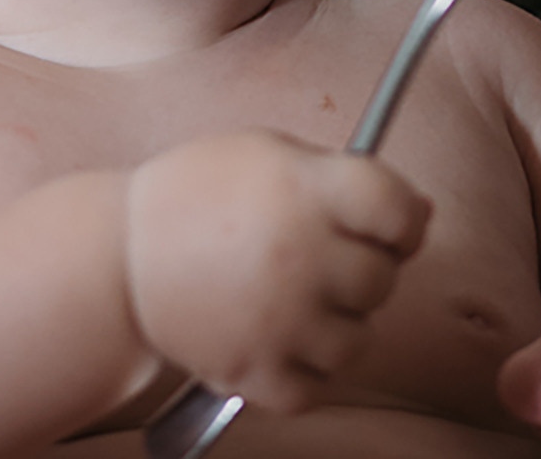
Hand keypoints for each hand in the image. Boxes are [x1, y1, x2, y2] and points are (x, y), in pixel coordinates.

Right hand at [121, 130, 426, 414]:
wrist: (121, 257)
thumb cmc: (198, 195)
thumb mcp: (268, 153)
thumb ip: (341, 175)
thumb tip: (418, 212)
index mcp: (302, 187)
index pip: (397, 208)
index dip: (404, 218)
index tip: (390, 224)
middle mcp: (299, 253)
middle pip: (382, 277)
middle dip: (362, 268)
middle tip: (320, 259)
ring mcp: (280, 319)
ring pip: (359, 340)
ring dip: (338, 323)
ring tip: (295, 300)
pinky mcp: (256, 371)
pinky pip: (318, 387)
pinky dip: (305, 370)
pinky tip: (279, 336)